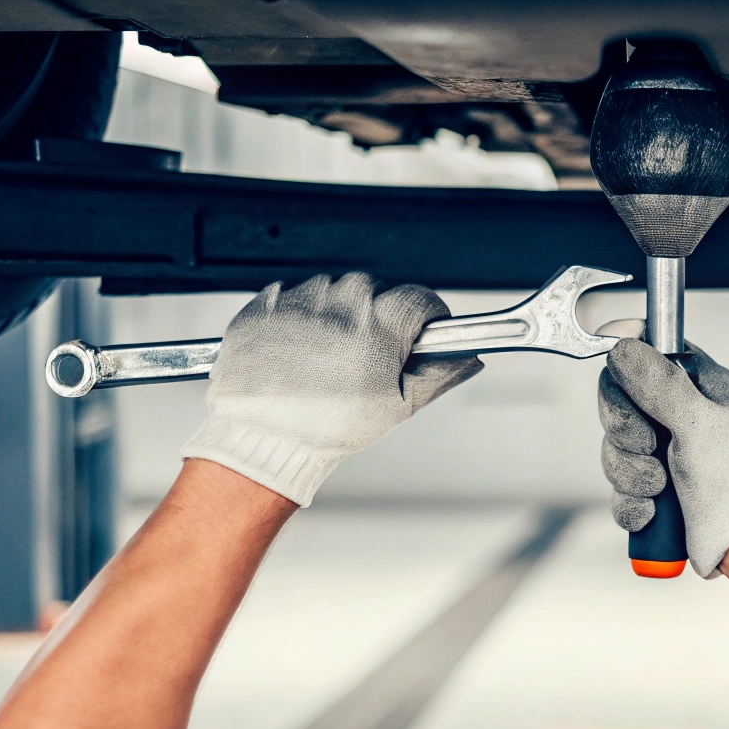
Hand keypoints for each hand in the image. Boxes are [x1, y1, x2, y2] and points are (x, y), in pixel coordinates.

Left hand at [181, 273, 481, 505]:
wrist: (260, 436)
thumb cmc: (327, 426)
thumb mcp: (396, 406)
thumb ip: (439, 373)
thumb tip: (468, 358)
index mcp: (380, 320)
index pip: (420, 299)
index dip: (425, 321)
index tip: (419, 337)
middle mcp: (341, 298)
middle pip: (378, 292)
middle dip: (379, 320)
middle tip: (367, 360)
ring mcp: (300, 296)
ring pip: (336, 293)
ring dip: (339, 317)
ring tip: (326, 360)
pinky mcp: (267, 302)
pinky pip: (296, 297)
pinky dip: (301, 319)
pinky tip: (299, 353)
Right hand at [598, 338, 728, 576]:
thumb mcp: (700, 425)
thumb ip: (661, 384)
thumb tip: (624, 347)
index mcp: (704, 386)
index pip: (653, 349)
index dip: (628, 357)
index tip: (614, 368)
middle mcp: (683, 412)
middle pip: (622, 398)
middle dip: (626, 431)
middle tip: (649, 448)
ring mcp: (666, 449)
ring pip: (615, 444)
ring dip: (629, 471)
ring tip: (658, 488)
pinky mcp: (652, 483)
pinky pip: (617, 482)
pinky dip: (629, 500)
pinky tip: (651, 512)